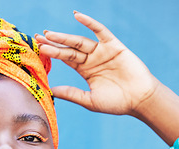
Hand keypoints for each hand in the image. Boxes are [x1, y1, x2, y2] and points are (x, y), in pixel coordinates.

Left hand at [36, 11, 160, 115]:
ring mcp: (102, 51)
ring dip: (65, 37)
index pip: (65, 59)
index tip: (38, 49)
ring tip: (50, 34)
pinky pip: (100, 31)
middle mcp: (91, 59)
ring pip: (80, 41)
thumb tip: (51, 91)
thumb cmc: (116, 103)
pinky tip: (77, 16)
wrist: (140, 100)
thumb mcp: (89, 100)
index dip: (52, 53)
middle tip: (38, 38)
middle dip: (54, 43)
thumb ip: (72, 94)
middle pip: (69, 49)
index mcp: (85, 70)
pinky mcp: (114, 46)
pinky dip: (89, 22)